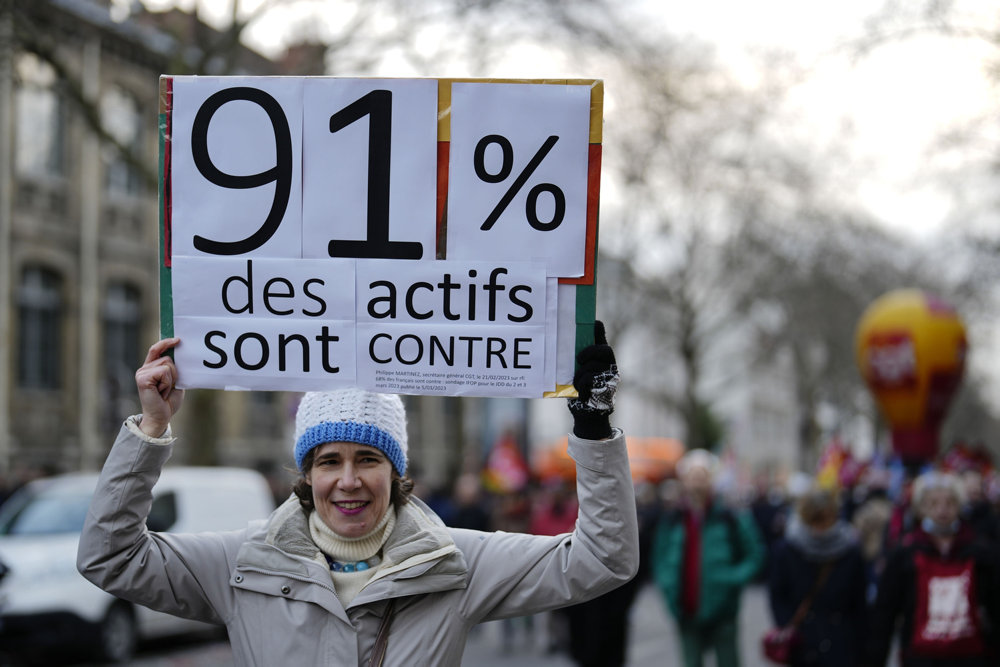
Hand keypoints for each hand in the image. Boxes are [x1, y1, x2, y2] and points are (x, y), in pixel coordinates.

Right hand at [135, 338, 183, 436]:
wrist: (160, 417)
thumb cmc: (167, 401)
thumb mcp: (174, 382)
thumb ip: (173, 369)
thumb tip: (180, 355)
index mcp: (150, 368)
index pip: (156, 349)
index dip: (165, 343)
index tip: (177, 340)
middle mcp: (144, 369)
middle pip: (168, 358)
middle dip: (174, 373)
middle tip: (168, 388)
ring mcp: (142, 373)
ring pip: (167, 365)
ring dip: (171, 380)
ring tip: (164, 391)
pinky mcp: (143, 378)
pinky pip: (164, 372)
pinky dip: (167, 383)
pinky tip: (161, 392)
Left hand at [568, 321, 618, 439]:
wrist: (586, 412)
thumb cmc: (581, 389)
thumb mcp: (578, 372)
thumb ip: (578, 359)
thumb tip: (567, 343)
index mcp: (601, 358)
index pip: (602, 339)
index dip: (598, 330)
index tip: (593, 322)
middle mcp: (609, 365)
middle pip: (604, 350)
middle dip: (590, 352)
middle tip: (579, 359)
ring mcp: (610, 375)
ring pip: (592, 366)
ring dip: (580, 374)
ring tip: (577, 382)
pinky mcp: (606, 387)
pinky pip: (589, 379)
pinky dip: (581, 384)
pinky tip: (580, 392)